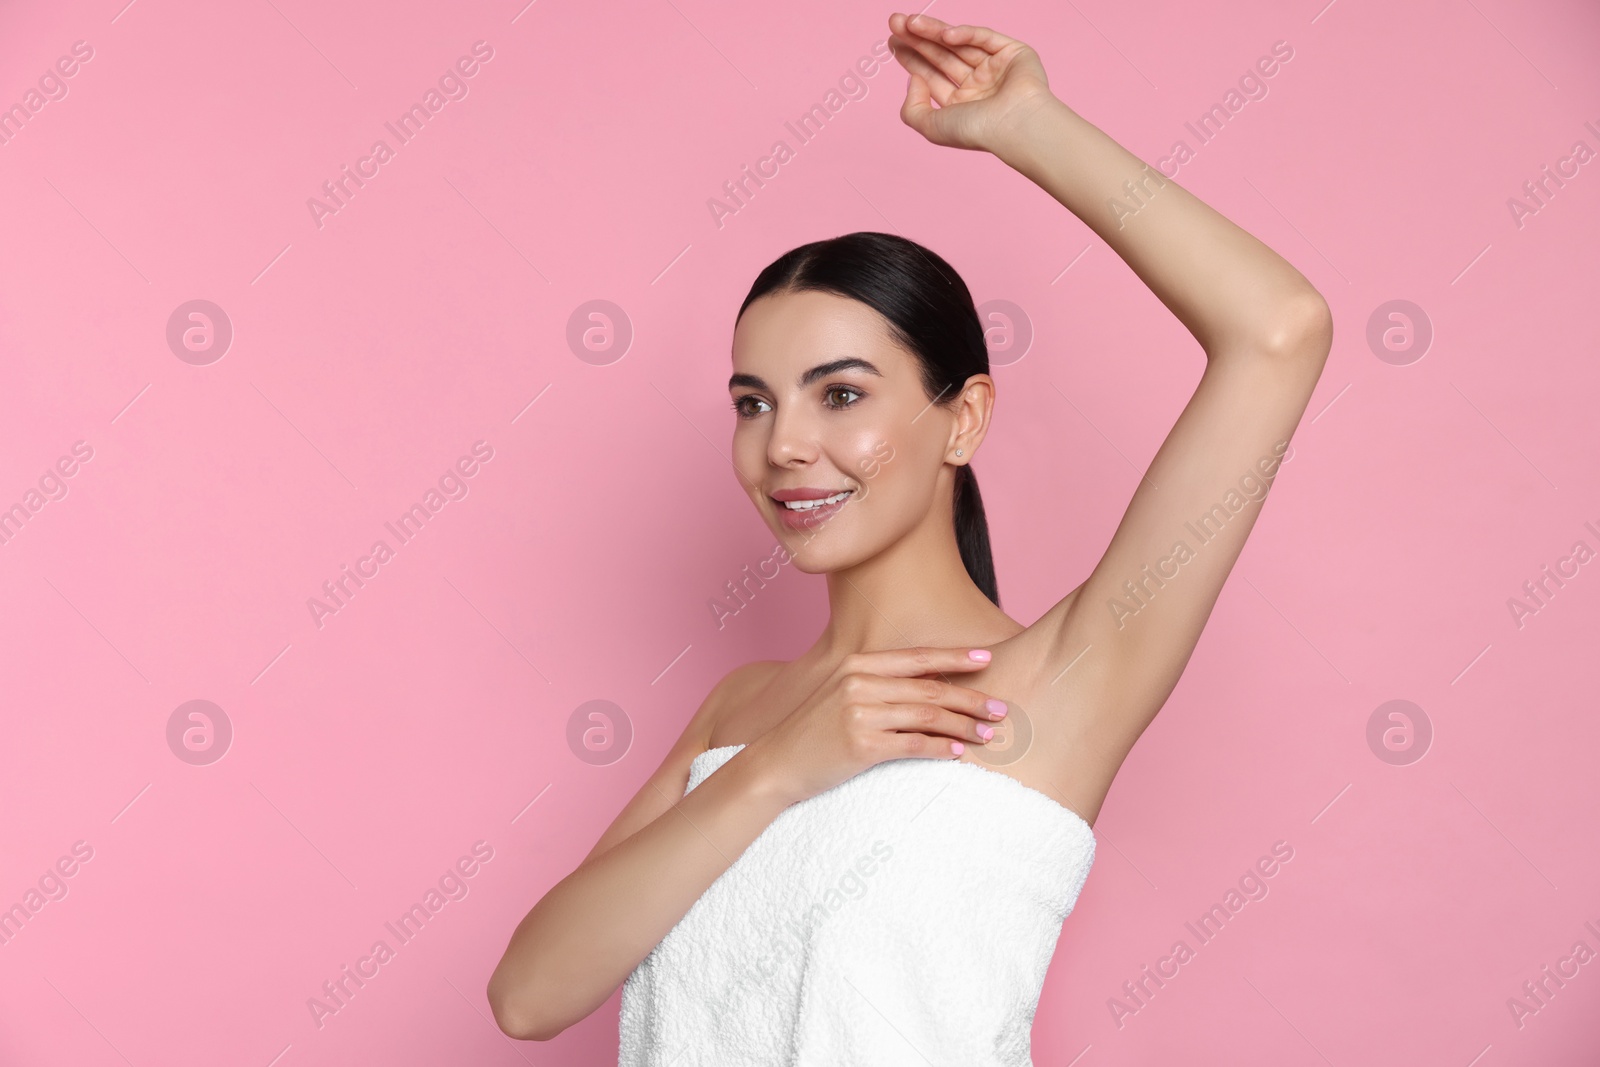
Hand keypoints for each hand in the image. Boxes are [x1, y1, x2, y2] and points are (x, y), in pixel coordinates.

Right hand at [742, 646, 1008, 805]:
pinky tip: (959, 753)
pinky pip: (914, 745)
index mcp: (856, 665)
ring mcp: (859, 713)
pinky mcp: (861, 745)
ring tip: (988, 734)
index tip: (988, 658)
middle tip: (1001, 707)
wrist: (774, 765)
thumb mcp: (840, 696)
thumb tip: (928, 688)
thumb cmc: (812, 733)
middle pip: (930, 688)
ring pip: (927, 716)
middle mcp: (859, 683)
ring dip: (964, 725)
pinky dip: (941, 748)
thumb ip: (877, 685)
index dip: (955, 657)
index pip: (917, 657)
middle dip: (971, 698)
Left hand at [886, 13, 1054, 153]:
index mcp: (961, 105)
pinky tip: (945, 33)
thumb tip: (912, 79)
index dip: (911, 58)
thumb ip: (912, 108)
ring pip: (959, 43)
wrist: (1015, 124)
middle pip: (941, 56)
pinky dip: (964, 34)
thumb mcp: (930, 127)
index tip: (893, 42)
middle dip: (917, 38)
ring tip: (909, 22)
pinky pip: (984, 37)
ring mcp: (994, 68)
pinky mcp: (1012, 53)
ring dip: (933, 31)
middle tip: (895, 22)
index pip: (932, 75)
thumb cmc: (976, 131)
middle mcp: (977, 86)